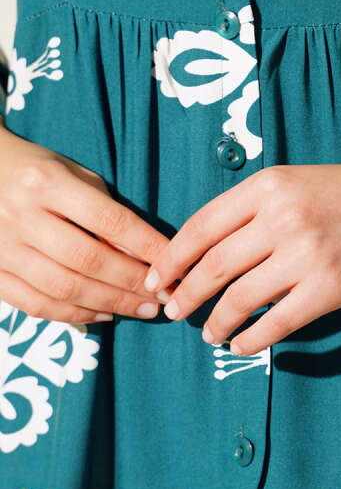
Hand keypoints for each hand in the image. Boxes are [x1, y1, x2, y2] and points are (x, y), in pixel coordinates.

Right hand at [0, 124, 178, 324]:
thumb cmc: (39, 173)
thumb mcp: (75, 176)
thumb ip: (107, 213)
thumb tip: (142, 258)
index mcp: (47, 183)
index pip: (108, 220)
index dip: (146, 246)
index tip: (175, 265)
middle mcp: (21, 215)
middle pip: (87, 260)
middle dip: (132, 283)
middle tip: (165, 297)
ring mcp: (1, 247)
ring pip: (63, 288)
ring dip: (111, 304)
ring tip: (144, 310)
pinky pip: (36, 305)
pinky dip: (74, 315)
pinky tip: (105, 315)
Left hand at [143, 147, 340, 354]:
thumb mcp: (294, 182)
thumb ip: (252, 209)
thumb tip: (203, 252)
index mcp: (268, 186)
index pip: (201, 227)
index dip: (171, 258)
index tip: (158, 278)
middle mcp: (281, 218)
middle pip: (212, 266)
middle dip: (185, 294)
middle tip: (172, 310)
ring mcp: (305, 255)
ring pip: (238, 299)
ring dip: (216, 322)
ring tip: (210, 332)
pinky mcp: (328, 289)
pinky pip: (274, 324)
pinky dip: (250, 339)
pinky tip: (242, 344)